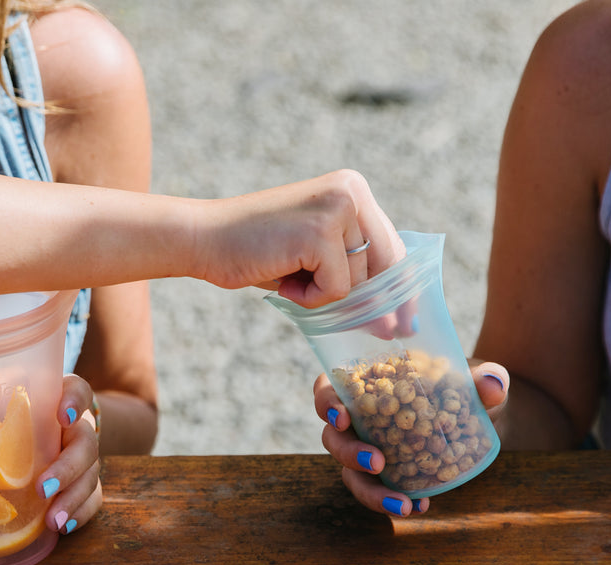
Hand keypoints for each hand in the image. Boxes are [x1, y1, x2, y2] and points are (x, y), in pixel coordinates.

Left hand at [36, 374, 101, 534]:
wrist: (20, 446)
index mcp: (55, 401)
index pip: (76, 390)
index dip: (75, 400)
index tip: (62, 416)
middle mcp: (75, 427)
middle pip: (87, 441)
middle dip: (67, 467)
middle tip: (41, 488)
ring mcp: (84, 458)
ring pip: (92, 474)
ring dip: (73, 497)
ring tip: (52, 521)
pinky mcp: (85, 484)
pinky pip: (93, 499)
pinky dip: (80, 513)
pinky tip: (62, 527)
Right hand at [200, 169, 405, 307]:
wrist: (202, 238)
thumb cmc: (254, 251)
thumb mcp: (312, 254)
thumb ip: (350, 268)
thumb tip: (392, 319)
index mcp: (352, 189)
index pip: (393, 246)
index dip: (400, 288)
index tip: (408, 321)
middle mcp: (351, 191)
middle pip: (385, 266)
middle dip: (373, 303)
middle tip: (379, 330)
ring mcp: (337, 208)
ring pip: (360, 282)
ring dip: (324, 295)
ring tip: (287, 274)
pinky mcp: (320, 232)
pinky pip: (337, 289)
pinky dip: (310, 297)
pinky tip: (283, 278)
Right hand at [314, 359, 509, 515]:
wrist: (482, 417)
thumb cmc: (466, 387)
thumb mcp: (478, 380)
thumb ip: (487, 379)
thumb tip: (493, 385)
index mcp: (368, 384)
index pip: (330, 388)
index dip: (326, 403)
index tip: (342, 417)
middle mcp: (359, 418)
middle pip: (333, 436)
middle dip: (348, 452)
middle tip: (377, 462)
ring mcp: (369, 448)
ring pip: (350, 472)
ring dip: (368, 490)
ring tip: (401, 503)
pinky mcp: (385, 474)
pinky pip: (376, 490)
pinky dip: (391, 501)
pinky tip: (419, 506)